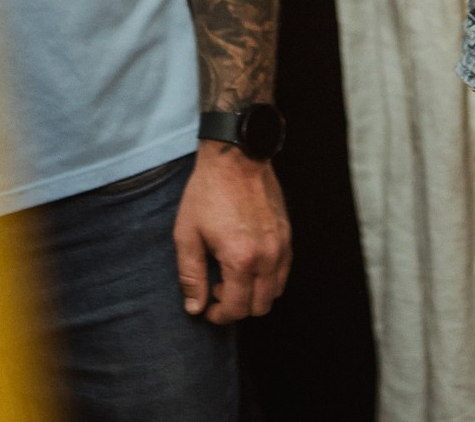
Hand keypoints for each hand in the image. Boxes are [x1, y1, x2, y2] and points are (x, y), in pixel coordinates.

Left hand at [173, 142, 290, 323]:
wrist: (236, 158)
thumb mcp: (187, 234)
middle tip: (218, 291)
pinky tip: (248, 263)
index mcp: (240, 259)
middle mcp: (267, 256)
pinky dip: (268, 278)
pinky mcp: (288, 235)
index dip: (219, 316)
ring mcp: (281, 246)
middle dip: (237, 308)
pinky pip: (283, 271)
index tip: (207, 309)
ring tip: (233, 277)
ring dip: (255, 295)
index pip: (237, 308)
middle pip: (260, 307)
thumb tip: (195, 307)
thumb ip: (191, 276)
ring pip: (275, 292)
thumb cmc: (208, 193)